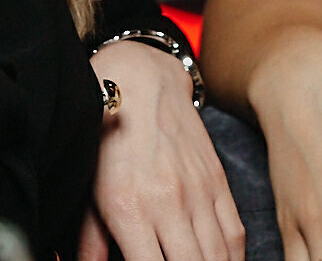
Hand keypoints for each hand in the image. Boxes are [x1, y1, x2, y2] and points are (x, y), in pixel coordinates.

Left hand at [82, 39, 245, 260]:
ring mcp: (198, 192)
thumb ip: (90, 241)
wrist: (140, 78)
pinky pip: (234, 233)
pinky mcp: (217, 181)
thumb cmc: (106, 137)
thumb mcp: (86, 190)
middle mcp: (169, 204)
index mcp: (131, 210)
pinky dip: (234, 259)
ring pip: (219, 257)